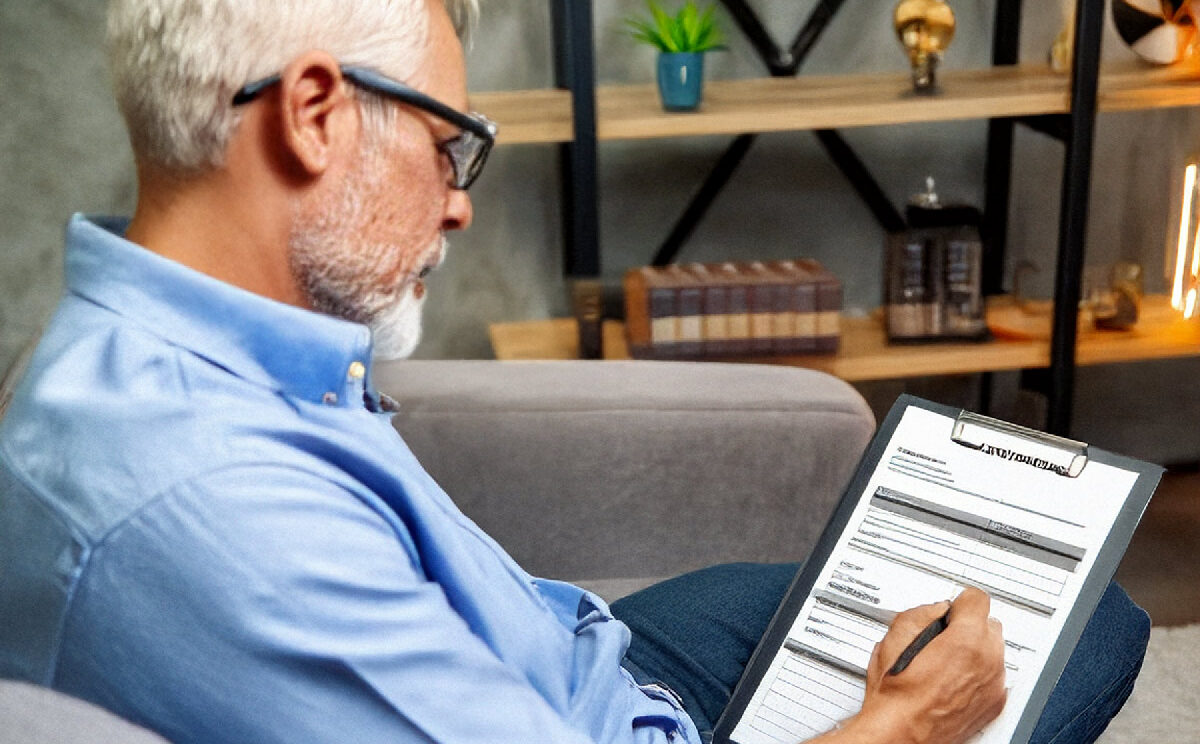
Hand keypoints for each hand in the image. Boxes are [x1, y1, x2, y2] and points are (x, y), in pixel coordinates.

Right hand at [823, 587, 1006, 743]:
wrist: (902, 734)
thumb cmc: (897, 697)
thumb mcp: (894, 640)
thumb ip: (919, 613)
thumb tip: (934, 609)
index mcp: (966, 640)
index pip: (978, 598)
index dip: (958, 602)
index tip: (950, 610)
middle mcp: (988, 661)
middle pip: (989, 623)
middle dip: (968, 626)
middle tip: (943, 637)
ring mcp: (995, 684)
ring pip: (993, 650)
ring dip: (975, 650)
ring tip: (946, 661)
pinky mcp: (995, 703)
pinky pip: (994, 675)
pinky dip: (978, 674)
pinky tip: (953, 680)